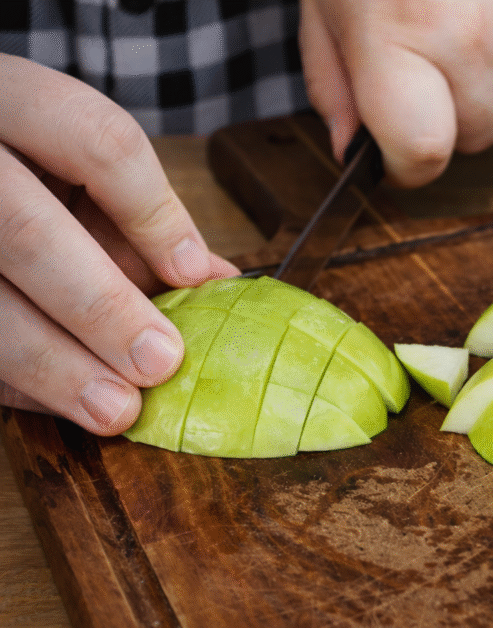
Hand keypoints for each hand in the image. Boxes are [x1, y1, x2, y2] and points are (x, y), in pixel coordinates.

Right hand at [0, 55, 238, 435]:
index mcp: (10, 99)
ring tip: (114, 408)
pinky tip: (58, 403)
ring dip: (52, 364)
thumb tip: (216, 281)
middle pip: (25, 229)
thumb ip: (138, 217)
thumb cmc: (21, 161)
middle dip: (101, 307)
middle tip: (161, 362)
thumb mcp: (73, 165)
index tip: (194, 275)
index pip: (98, 142)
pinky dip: (13, 381)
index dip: (155, 214)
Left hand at [299, 0, 492, 187]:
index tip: (398, 153)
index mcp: (398, 34)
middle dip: (452, 114)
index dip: (408, 163)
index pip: (424, 153)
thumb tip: (352, 147)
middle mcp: (472, 35)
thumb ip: (335, 78)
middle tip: (429, 56)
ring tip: (468, 12)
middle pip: (478, 134)